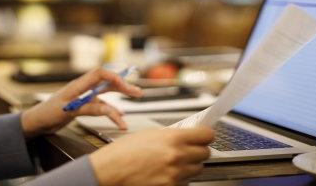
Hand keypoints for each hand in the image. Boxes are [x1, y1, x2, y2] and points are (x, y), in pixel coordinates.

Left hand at [20, 67, 141, 137]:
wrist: (36, 122)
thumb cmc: (47, 113)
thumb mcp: (69, 111)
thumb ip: (89, 108)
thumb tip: (108, 109)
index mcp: (78, 85)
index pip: (99, 74)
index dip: (114, 76)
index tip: (124, 85)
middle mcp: (82, 89)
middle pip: (106, 83)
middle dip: (123, 86)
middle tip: (137, 92)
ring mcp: (83, 97)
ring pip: (105, 96)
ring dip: (119, 100)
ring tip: (132, 102)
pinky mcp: (83, 106)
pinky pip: (101, 106)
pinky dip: (111, 111)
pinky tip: (119, 115)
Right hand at [90, 127, 213, 185]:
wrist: (109, 172)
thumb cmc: (122, 153)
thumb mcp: (148, 134)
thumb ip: (170, 135)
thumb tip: (185, 135)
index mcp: (173, 139)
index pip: (206, 135)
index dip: (206, 135)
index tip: (204, 135)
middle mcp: (177, 157)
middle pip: (205, 153)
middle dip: (198, 150)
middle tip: (188, 149)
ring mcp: (176, 176)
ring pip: (197, 170)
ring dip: (189, 165)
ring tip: (173, 162)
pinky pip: (185, 182)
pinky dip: (179, 178)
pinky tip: (166, 173)